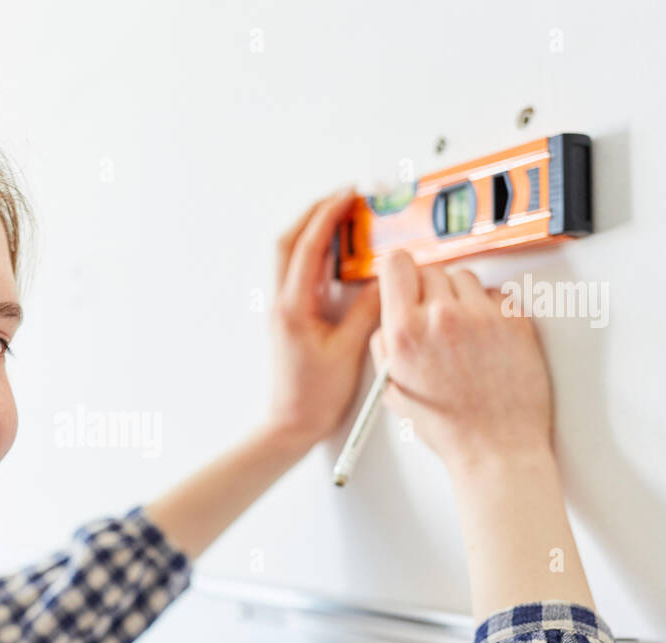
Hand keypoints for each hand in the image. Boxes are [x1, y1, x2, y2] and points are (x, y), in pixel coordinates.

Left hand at [266, 188, 381, 448]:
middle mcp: (282, 303)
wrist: (291, 424)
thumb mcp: (349, 351)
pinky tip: (338, 253)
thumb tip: (383, 281)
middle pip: (288, 241)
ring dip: (314, 231)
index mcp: (293, 307)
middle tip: (343, 197)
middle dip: (314, 213)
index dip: (327, 216)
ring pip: (291, 255)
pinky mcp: (291, 317)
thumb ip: (367, 311)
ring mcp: (284, 309)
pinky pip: (301, 273)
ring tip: (344, 216)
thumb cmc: (314, 397)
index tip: (348, 196)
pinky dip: (318, 254)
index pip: (306, 247)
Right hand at [367, 251, 553, 475]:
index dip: (399, 270)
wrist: (495, 448)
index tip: (404, 277)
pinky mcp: (514, 320)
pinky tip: (485, 338)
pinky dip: (490, 309)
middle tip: (434, 317)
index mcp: (405, 333)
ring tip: (462, 330)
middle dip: (429, 290)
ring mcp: (481, 316)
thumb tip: (388, 317)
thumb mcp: (392, 389)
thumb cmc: (447, 427)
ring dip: (460, 297)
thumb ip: (384, 346)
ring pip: (464, 277)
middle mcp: (441, 318)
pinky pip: (496, 294)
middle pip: (431, 269)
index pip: (397, 264)